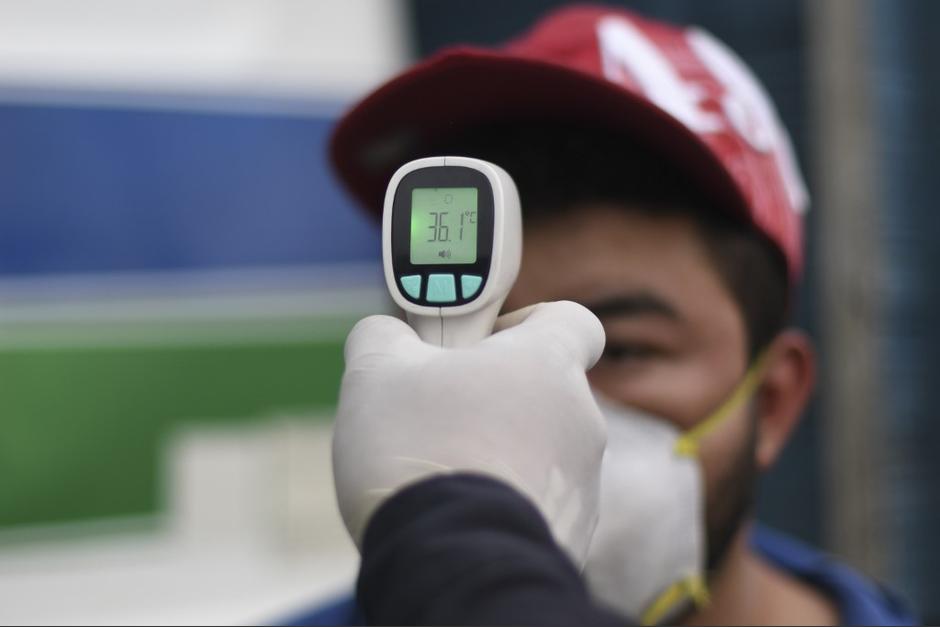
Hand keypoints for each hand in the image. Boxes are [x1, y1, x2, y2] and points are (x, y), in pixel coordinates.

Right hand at [332, 301, 606, 564]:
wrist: (449, 562)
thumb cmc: (420, 453)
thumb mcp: (376, 374)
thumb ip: (383, 336)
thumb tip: (382, 334)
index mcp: (547, 364)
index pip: (573, 320)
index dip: (526, 322)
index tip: (482, 343)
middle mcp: (579, 419)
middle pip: (542, 389)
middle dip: (493, 396)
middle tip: (437, 411)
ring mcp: (580, 482)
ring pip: (538, 448)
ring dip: (496, 450)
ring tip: (438, 470)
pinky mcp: (571, 533)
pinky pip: (536, 501)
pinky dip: (502, 499)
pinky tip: (456, 513)